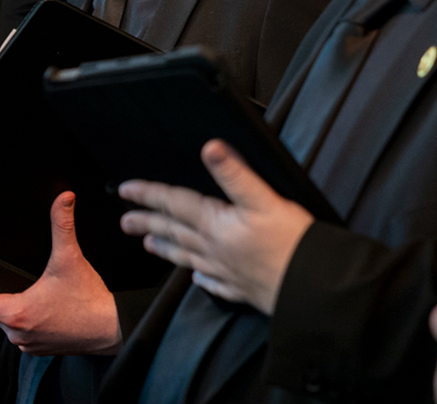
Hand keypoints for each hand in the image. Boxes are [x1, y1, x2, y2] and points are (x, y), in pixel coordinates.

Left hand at [0, 192, 121, 355]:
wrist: (111, 328)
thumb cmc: (90, 302)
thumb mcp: (70, 258)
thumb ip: (62, 225)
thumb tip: (62, 200)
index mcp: (16, 312)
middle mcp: (17, 333)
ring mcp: (28, 343)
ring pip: (4, 324)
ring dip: (2, 308)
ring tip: (4, 288)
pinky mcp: (41, 348)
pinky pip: (20, 333)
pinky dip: (20, 319)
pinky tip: (30, 306)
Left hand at [118, 139, 313, 314]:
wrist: (311, 287)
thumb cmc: (291, 243)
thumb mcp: (264, 199)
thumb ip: (234, 174)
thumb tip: (210, 148)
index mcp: (216, 224)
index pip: (174, 204)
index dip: (149, 194)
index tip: (125, 191)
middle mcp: (214, 249)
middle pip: (173, 233)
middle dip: (147, 224)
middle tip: (125, 222)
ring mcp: (226, 271)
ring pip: (188, 258)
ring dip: (166, 249)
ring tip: (149, 245)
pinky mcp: (243, 288)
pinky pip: (214, 284)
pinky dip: (201, 280)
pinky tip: (196, 279)